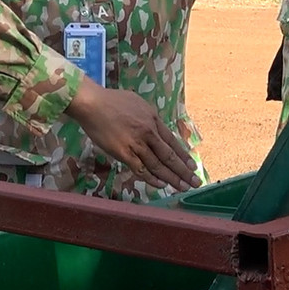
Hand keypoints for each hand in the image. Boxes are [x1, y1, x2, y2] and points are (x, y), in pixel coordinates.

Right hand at [66, 82, 200, 191]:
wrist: (93, 104)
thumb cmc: (111, 101)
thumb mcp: (137, 103)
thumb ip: (147, 117)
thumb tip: (154, 126)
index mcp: (153, 119)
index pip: (172, 141)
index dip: (183, 155)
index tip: (193, 166)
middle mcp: (149, 133)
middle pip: (169, 156)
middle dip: (184, 171)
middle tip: (195, 182)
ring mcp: (136, 144)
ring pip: (158, 165)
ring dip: (172, 178)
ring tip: (182, 188)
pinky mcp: (123, 153)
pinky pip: (141, 169)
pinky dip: (152, 178)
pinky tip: (161, 185)